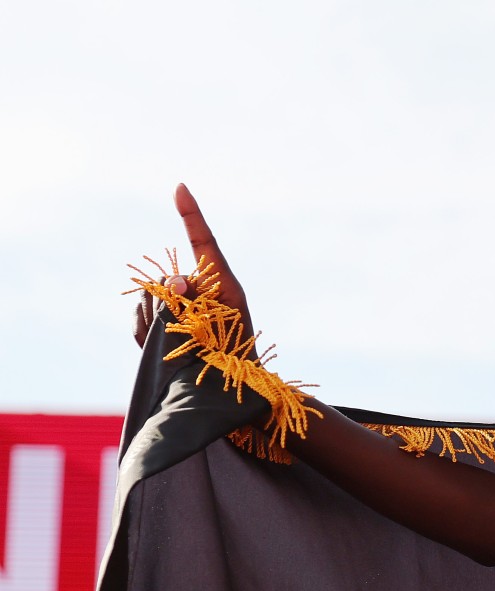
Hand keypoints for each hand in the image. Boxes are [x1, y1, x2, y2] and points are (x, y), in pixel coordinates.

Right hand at [132, 184, 251, 345]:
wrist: (229, 380)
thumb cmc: (235, 349)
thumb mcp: (223, 320)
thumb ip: (199, 297)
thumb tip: (175, 280)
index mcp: (219, 280)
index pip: (202, 240)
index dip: (191, 214)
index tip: (180, 187)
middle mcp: (194, 286)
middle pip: (164, 276)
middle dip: (167, 299)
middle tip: (188, 324)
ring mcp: (174, 303)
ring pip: (148, 297)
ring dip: (157, 319)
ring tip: (180, 343)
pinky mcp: (157, 321)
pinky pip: (139, 318)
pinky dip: (146, 332)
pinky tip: (162, 347)